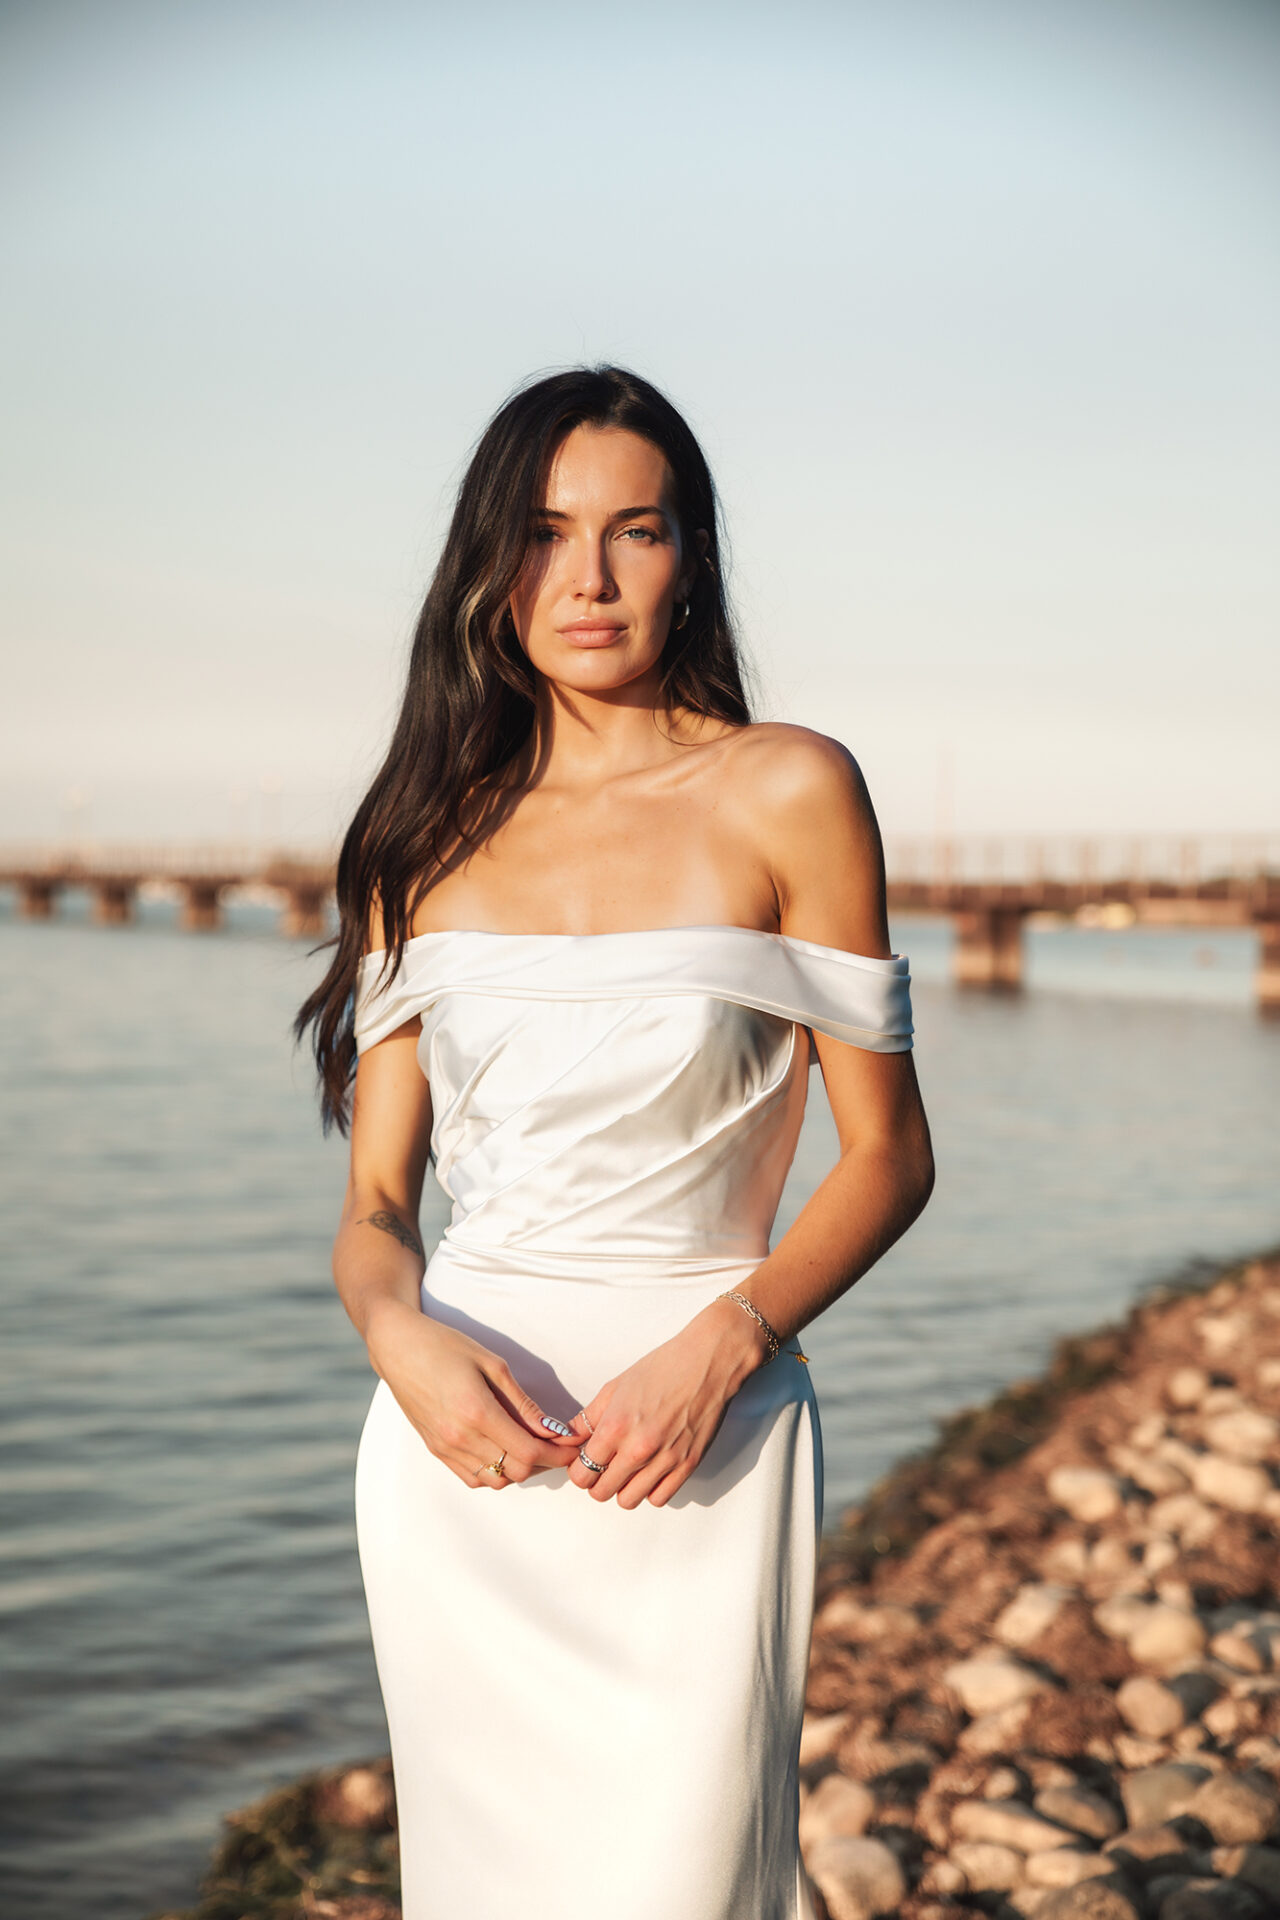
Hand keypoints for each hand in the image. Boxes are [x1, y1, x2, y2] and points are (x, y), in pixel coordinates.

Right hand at [368, 1301, 580, 1489]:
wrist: (397, 1348)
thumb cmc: (445, 1346)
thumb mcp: (492, 1364)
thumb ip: (523, 1403)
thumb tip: (553, 1429)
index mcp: (477, 1412)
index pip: (528, 1452)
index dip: (558, 1454)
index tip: (575, 1445)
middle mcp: (459, 1437)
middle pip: (515, 1471)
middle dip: (544, 1462)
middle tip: (558, 1443)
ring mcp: (445, 1448)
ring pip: (495, 1481)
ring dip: (518, 1469)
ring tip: (530, 1444)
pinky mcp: (435, 1450)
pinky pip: (472, 1478)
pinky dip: (494, 1472)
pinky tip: (502, 1449)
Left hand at [566, 1297, 767, 1509]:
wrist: (706, 1363)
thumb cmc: (663, 1368)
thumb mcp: (615, 1388)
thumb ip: (588, 1419)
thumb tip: (569, 1438)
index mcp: (616, 1427)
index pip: (582, 1474)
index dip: (579, 1469)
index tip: (584, 1462)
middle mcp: (638, 1449)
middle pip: (602, 1492)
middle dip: (596, 1482)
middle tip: (603, 1466)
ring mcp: (665, 1460)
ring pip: (628, 1500)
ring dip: (622, 1489)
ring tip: (627, 1470)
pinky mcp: (687, 1465)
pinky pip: (659, 1498)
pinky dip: (650, 1490)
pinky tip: (649, 1472)